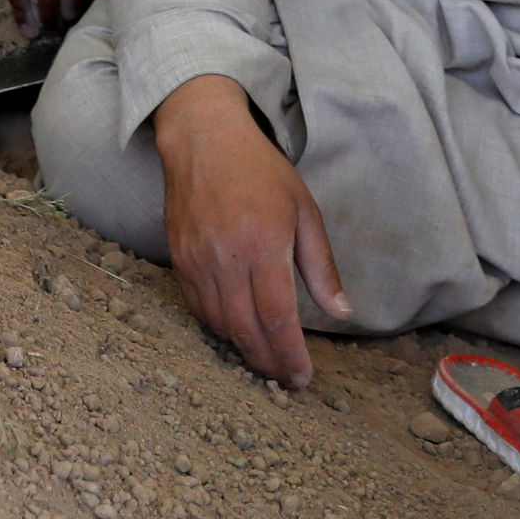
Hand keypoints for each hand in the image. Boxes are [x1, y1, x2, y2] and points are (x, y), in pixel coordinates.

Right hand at [153, 74, 349, 386]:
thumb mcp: (304, 210)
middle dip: (268, 363)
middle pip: (246, 330)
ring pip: (218, 324)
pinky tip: (235, 329)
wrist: (202, 139)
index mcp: (263, 245)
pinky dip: (217, 327)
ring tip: (264, 358)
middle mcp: (226, 258)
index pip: (278, 318)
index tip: (303, 378)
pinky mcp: (178, 258)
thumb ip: (321, 266)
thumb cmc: (260, 171)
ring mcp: (197, 259)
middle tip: (285, 379)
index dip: (290, 356)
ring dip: (243, 348)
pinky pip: (196, 307)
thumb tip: (341, 312)